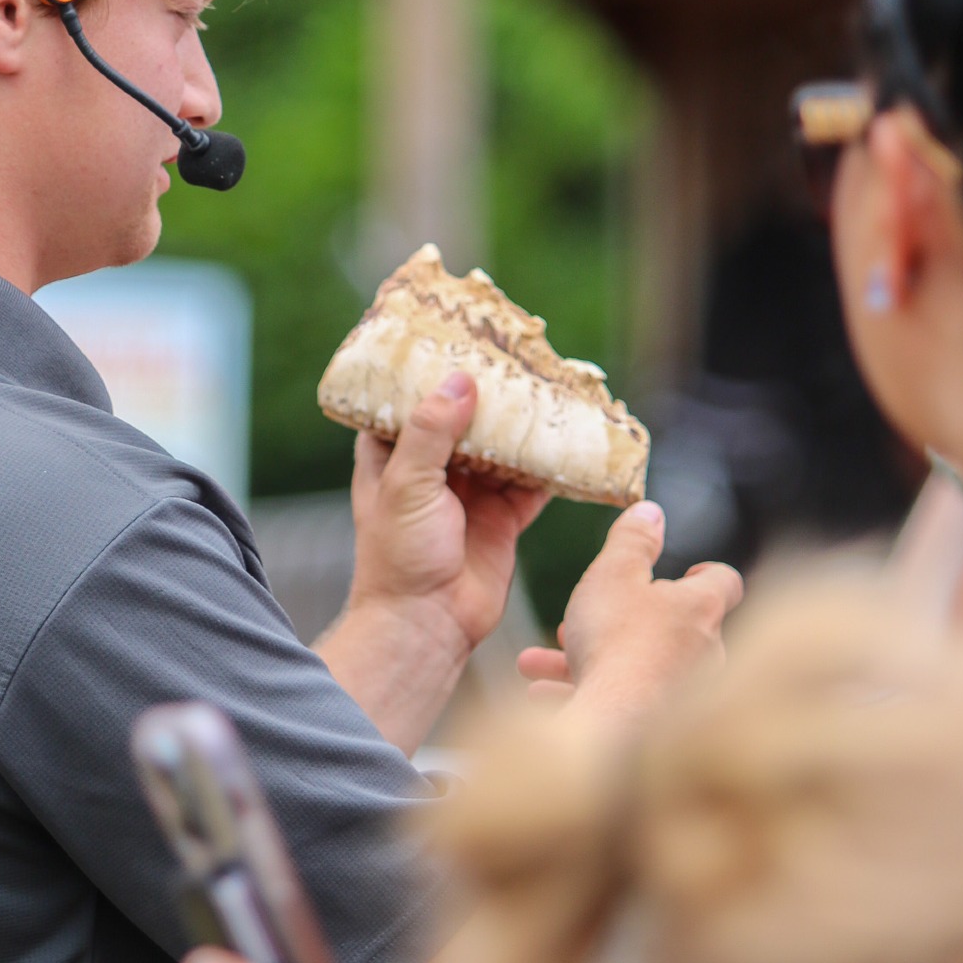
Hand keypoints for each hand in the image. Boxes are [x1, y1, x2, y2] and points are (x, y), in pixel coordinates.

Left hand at [346, 373, 547, 653]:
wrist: (427, 624)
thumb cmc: (399, 557)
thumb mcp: (406, 484)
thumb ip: (432, 432)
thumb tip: (462, 381)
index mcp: (392, 458)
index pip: (406, 402)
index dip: (427, 372)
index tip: (454, 338)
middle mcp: (431, 472)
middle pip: (463, 419)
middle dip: (488, 393)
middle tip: (517, 356)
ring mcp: (470, 495)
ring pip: (502, 447)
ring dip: (523, 426)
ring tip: (550, 389)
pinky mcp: (503, 519)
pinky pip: (532, 485)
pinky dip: (550, 466)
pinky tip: (570, 441)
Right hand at [522, 502, 742, 723]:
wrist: (615, 726)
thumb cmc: (616, 643)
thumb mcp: (613, 574)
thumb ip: (631, 540)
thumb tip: (650, 511)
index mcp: (700, 609)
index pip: (723, 582)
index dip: (705, 572)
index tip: (684, 571)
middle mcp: (704, 653)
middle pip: (671, 627)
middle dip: (623, 619)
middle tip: (588, 616)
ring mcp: (686, 695)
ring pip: (637, 667)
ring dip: (591, 659)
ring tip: (544, 658)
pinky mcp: (661, 727)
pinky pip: (623, 704)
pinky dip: (586, 695)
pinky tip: (543, 695)